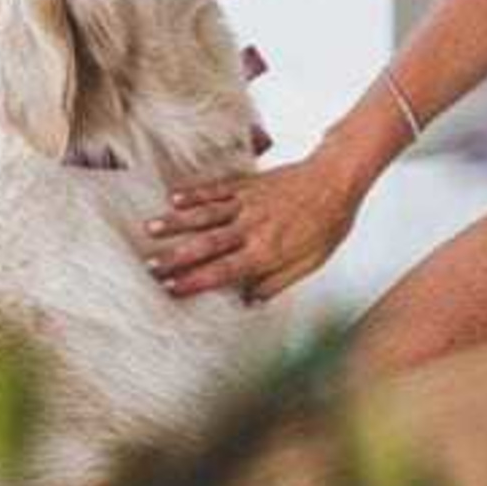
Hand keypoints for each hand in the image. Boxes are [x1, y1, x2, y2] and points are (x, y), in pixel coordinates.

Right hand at [144, 153, 359, 300]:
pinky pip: (217, 189)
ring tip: (150, 229)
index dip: (196, 281)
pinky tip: (174, 197)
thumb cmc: (326, 225)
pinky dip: (195, 192)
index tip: (170, 289)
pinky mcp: (249, 184)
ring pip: (207, 213)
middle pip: (208, 243)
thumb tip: (248, 304)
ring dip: (178, 222)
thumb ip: (275, 283)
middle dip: (176, 255)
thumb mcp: (308, 264)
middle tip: (148, 265)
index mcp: (266, 252)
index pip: (225, 270)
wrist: (338, 181)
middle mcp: (252, 228)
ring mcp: (248, 203)